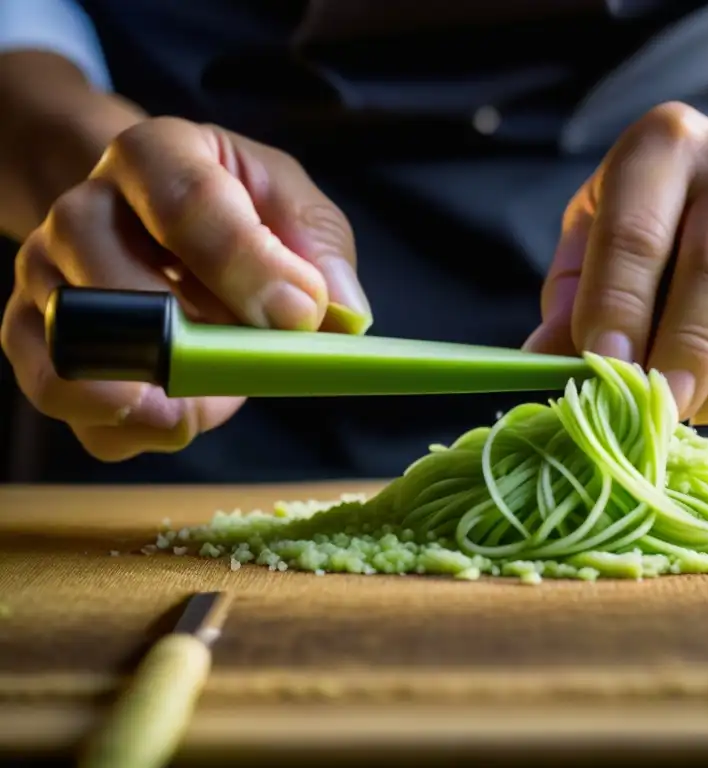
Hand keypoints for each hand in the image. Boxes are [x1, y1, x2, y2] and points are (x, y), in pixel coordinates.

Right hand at [1, 117, 371, 460]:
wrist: (154, 219)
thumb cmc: (235, 210)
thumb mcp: (292, 206)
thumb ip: (321, 250)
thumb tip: (341, 314)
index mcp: (155, 156)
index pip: (186, 202)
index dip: (245, 265)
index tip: (297, 314)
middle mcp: (84, 207)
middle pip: (112, 277)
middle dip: (187, 337)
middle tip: (249, 365)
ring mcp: (47, 274)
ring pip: (72, 343)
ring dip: (145, 389)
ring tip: (202, 405)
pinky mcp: (33, 334)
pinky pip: (59, 393)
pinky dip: (118, 426)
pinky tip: (173, 420)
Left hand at [525, 102, 707, 423]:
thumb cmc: (651, 213)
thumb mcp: (594, 230)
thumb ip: (572, 293)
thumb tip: (542, 365)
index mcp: (664, 142)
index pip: (637, 233)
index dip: (618, 310)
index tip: (606, 373)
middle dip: (686, 356)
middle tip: (660, 410)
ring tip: (704, 403)